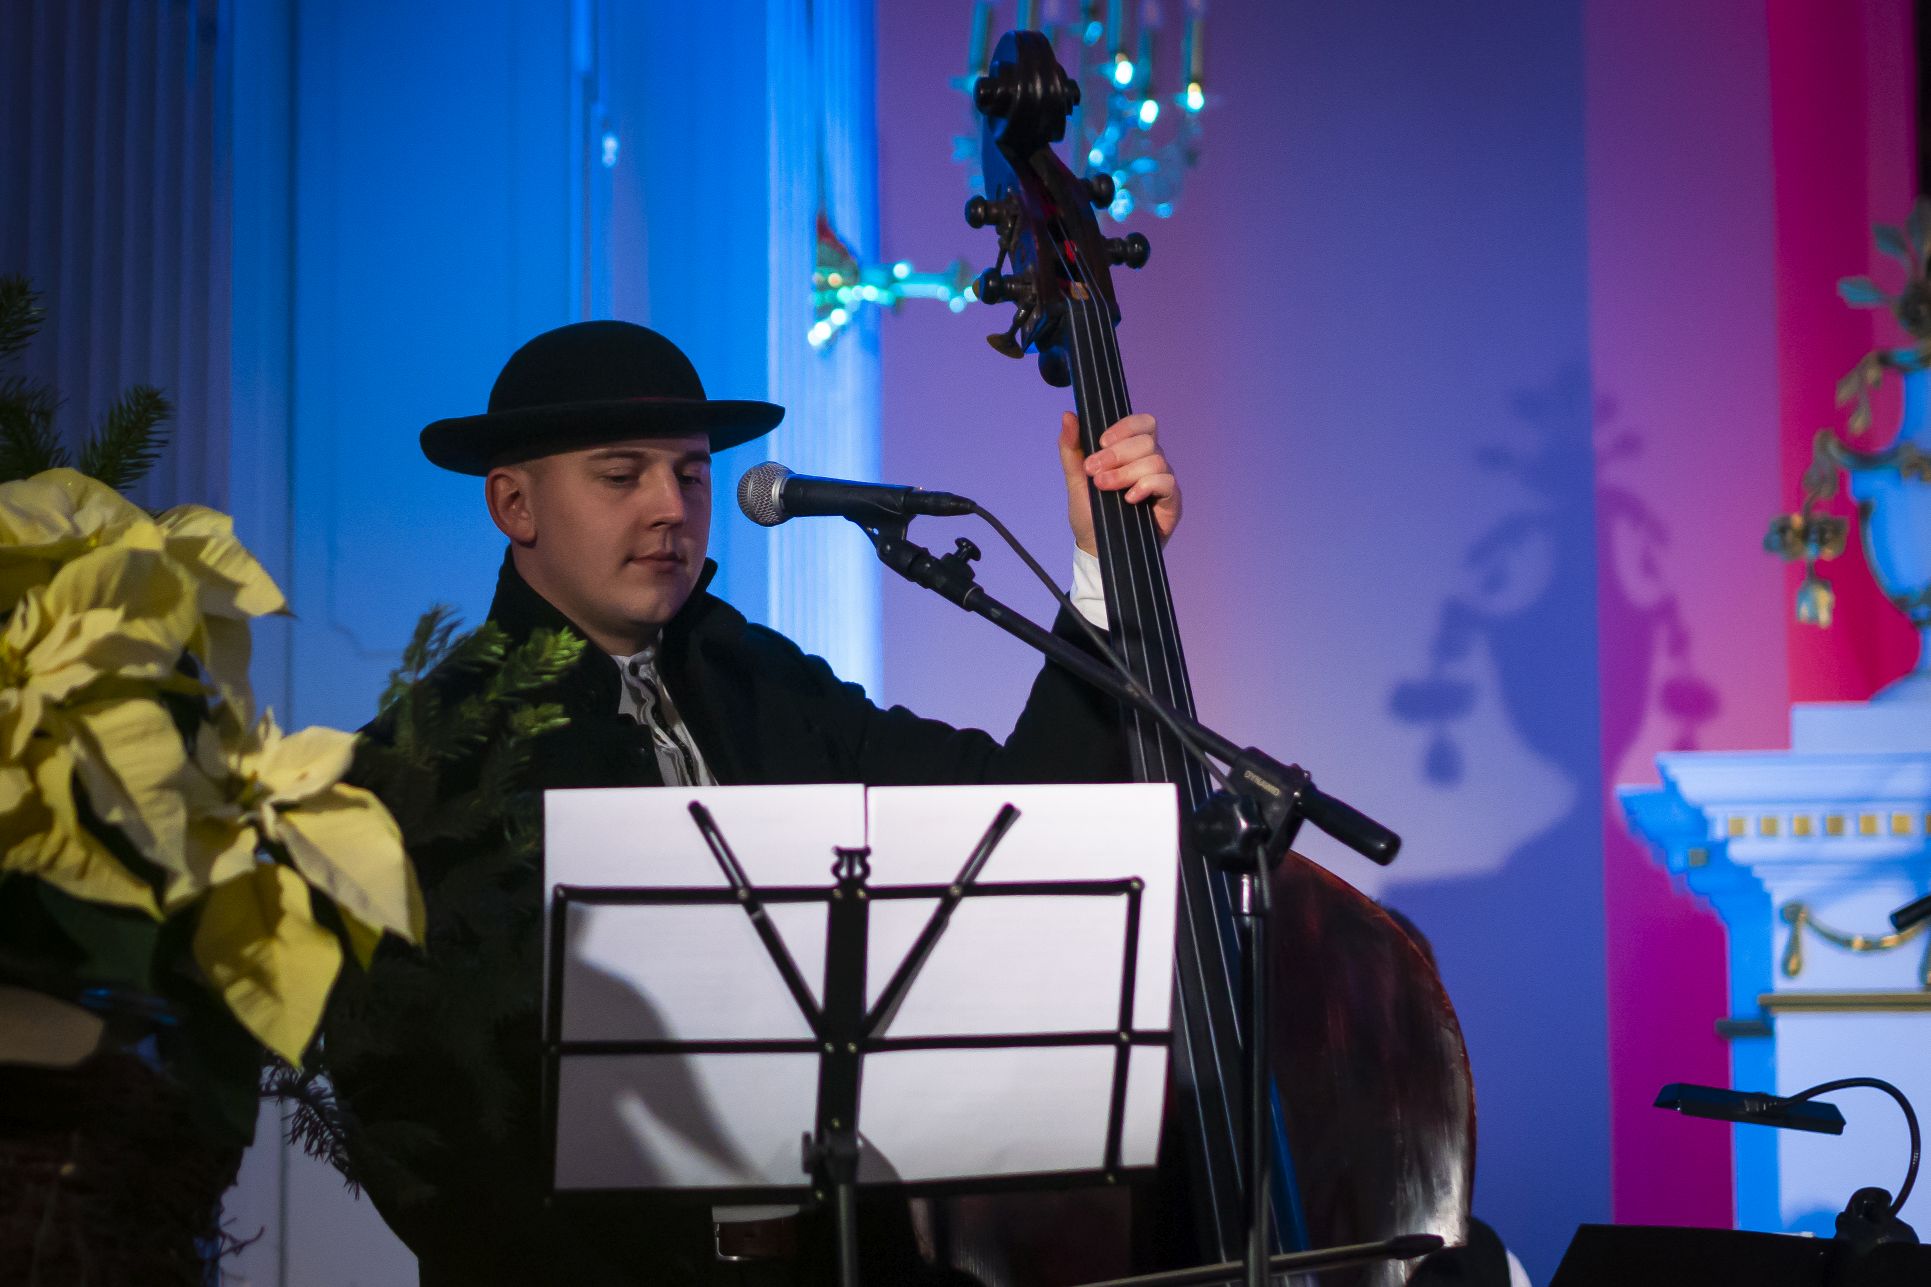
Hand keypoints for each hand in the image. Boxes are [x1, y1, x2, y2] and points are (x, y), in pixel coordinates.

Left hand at [1059, 412, 1181, 555]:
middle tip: (1093, 471)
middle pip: (1146, 441)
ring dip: (1125, 472)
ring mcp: (1162, 481)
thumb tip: (1068, 415)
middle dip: (1117, 454)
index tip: (1100, 442)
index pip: (1142, 424)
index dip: (1124, 427)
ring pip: (1155, 460)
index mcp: (1131, 452)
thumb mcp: (1075, 480)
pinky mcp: (1170, 502)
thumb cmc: (1090, 515)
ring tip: (1104, 487)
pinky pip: (1166, 482)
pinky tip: (1129, 499)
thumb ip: (1071, 448)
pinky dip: (1146, 486)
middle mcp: (1150, 462)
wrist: (1096, 550)